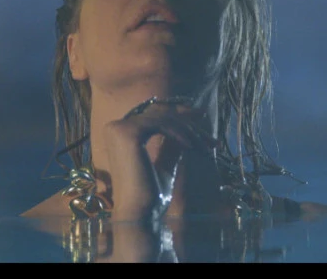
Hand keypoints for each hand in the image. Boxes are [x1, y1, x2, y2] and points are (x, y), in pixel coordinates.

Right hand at [102, 99, 214, 221]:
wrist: (140, 213)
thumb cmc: (150, 194)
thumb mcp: (165, 163)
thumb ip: (171, 144)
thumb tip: (185, 127)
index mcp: (119, 133)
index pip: (153, 115)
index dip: (179, 114)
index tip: (201, 115)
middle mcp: (115, 127)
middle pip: (160, 115)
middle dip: (189, 125)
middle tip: (211, 137)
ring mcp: (119, 128)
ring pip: (163, 120)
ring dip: (188, 132)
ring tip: (205, 147)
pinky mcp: (127, 132)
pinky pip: (161, 125)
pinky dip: (179, 134)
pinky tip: (191, 146)